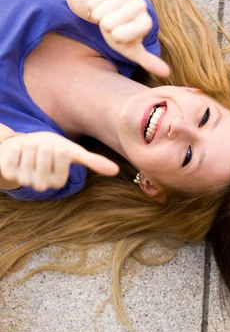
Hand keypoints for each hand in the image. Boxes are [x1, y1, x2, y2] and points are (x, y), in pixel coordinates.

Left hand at [0, 132, 118, 191]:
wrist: (23, 148)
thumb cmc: (51, 150)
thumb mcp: (73, 153)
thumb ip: (93, 162)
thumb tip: (117, 170)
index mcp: (58, 182)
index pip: (62, 160)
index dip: (59, 151)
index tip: (57, 151)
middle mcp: (41, 185)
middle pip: (44, 156)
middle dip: (43, 147)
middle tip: (42, 149)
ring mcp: (23, 180)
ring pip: (28, 155)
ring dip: (29, 147)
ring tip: (30, 150)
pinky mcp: (8, 173)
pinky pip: (12, 155)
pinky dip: (15, 149)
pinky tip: (18, 153)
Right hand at [87, 0, 169, 76]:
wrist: (115, 8)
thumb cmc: (124, 32)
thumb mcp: (134, 49)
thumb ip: (149, 61)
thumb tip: (166, 73)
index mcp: (146, 23)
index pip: (119, 36)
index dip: (115, 37)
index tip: (123, 34)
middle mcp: (140, 6)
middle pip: (107, 24)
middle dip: (107, 27)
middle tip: (115, 24)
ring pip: (99, 13)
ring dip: (100, 17)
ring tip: (109, 15)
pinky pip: (92, 2)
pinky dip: (93, 7)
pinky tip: (103, 6)